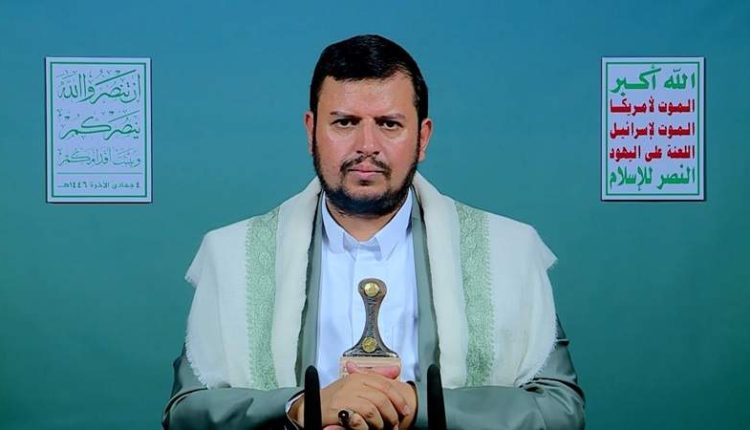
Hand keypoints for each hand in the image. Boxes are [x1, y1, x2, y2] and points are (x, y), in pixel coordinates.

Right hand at [290, 362, 416, 429]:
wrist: (310, 408)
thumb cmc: (335, 398)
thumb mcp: (356, 383)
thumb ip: (376, 377)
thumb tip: (395, 370)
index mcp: (358, 376)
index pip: (385, 385)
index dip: (398, 398)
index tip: (405, 409)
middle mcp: (351, 384)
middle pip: (381, 398)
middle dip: (391, 414)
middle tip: (394, 423)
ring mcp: (343, 397)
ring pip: (372, 410)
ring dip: (380, 423)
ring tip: (381, 428)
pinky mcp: (336, 411)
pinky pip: (358, 420)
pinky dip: (365, 427)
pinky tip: (366, 428)